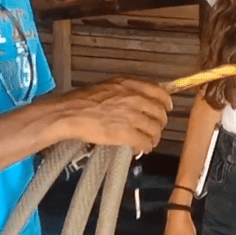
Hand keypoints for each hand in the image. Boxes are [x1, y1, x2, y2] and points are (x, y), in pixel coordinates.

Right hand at [54, 78, 172, 154]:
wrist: (69, 113)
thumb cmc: (82, 100)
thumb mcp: (107, 86)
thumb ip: (124, 90)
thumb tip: (136, 97)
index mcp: (130, 85)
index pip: (159, 92)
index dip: (165, 102)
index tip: (166, 108)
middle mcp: (135, 98)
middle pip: (159, 112)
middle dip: (159, 123)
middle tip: (154, 129)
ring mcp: (132, 116)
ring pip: (155, 129)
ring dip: (153, 138)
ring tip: (147, 142)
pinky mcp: (127, 133)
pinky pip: (145, 142)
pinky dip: (145, 147)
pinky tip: (139, 150)